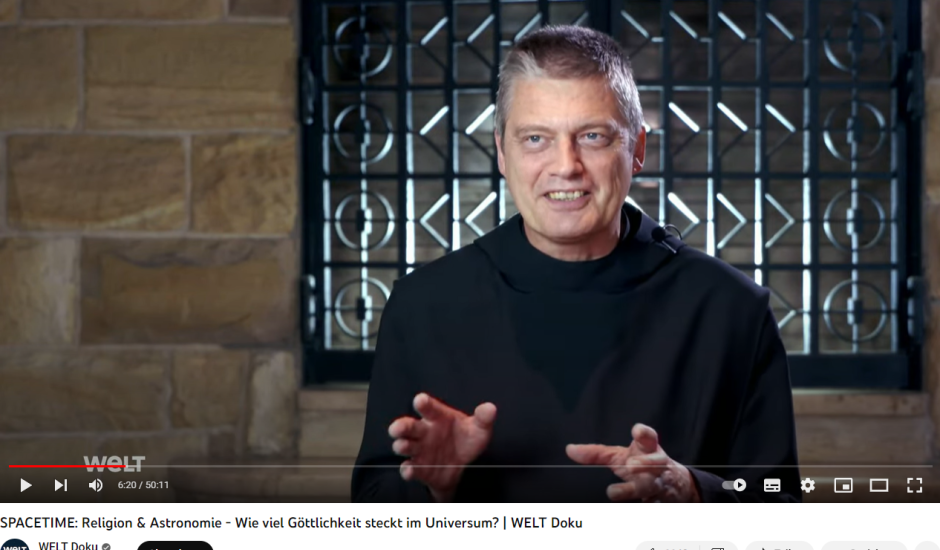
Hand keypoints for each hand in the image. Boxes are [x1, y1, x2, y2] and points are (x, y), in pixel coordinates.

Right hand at [388, 393, 496, 501]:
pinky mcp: (418, 467)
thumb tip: (490, 408)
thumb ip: (483, 419)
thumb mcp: (478, 430)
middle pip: (409, 426)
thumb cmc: (465, 440)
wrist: (460, 467)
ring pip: (404, 445)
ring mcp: (419, 450)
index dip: (424, 403)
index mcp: (437, 417)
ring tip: (403, 446)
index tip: (420, 400)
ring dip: (402, 446)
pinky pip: (409, 468)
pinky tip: (410, 470)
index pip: (429, 408)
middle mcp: (424, 432)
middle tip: (397, 428)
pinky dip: (408, 470)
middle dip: (401, 426)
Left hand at [566, 423, 699, 501]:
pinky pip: (648, 506)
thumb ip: (596, 454)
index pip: (649, 437)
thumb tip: (570, 450)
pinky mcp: (657, 502)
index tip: (636, 431)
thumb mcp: (620, 456)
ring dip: (632, 489)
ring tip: (613, 492)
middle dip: (644, 463)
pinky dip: (637, 507)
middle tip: (630, 465)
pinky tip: (623, 511)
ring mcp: (658, 485)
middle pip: (654, 463)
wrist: (672, 484)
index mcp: (647, 449)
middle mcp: (656, 466)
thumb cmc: (640, 464)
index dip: (644, 433)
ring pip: (649, 488)